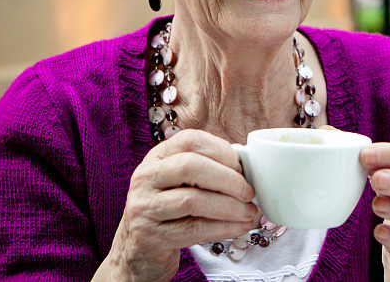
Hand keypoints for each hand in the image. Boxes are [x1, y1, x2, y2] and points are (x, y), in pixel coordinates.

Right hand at [93, 129, 258, 281]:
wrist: (140, 251)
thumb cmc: (171, 211)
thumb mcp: (182, 183)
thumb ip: (208, 169)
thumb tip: (247, 164)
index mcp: (157, 157)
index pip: (190, 140)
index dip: (221, 150)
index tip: (242, 167)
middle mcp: (145, 178)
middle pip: (190, 166)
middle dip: (228, 179)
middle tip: (249, 192)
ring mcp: (143, 207)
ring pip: (192, 200)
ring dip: (229, 207)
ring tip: (249, 212)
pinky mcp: (148, 237)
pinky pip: (193, 229)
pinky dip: (223, 228)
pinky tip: (239, 227)